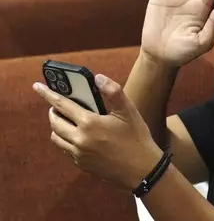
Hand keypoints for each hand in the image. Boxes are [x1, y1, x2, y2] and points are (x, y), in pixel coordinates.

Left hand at [33, 75, 162, 190]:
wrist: (141, 169)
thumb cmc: (136, 137)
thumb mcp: (129, 111)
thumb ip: (113, 91)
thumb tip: (98, 78)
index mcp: (89, 123)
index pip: (61, 105)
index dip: (48, 94)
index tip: (37, 86)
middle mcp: (79, 139)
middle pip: (54, 122)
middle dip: (53, 111)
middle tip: (59, 105)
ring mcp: (78, 153)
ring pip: (56, 137)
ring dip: (57, 126)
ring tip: (67, 120)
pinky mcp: (81, 164)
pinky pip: (65, 149)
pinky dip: (66, 139)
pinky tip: (78, 136)